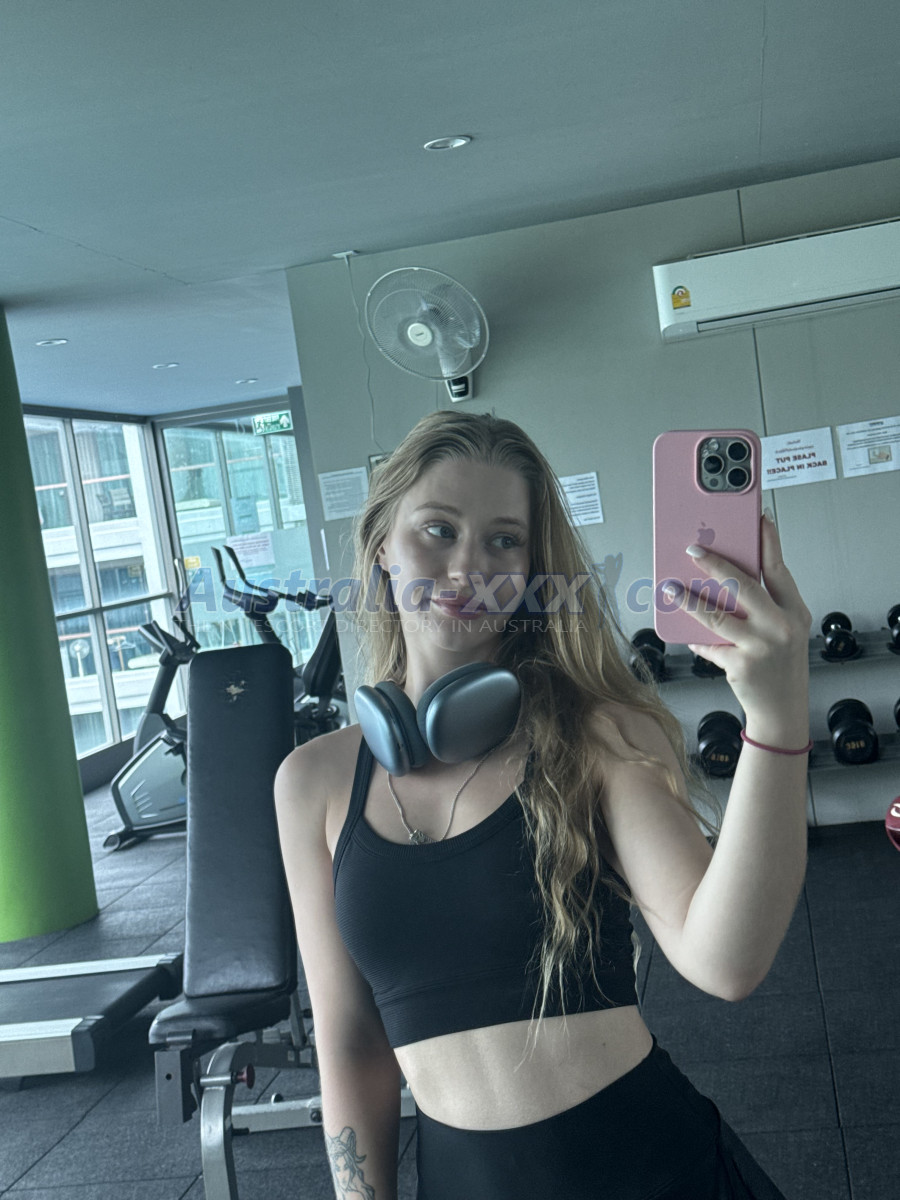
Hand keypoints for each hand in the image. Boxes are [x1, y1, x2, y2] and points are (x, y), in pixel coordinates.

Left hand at [669, 513, 811, 743]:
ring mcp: (762, 646)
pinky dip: (696, 639)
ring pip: (717, 615)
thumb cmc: (780, 664)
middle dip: (715, 565)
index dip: (768, 542)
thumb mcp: (782, 629)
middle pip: (744, 586)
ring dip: (689, 600)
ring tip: (670, 588)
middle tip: (693, 549)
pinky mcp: (741, 665)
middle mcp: (781, 626)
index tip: (757, 518)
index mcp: (794, 611)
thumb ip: (761, 606)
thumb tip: (721, 579)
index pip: (778, 569)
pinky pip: (710, 645)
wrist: (782, 709)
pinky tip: (686, 632)